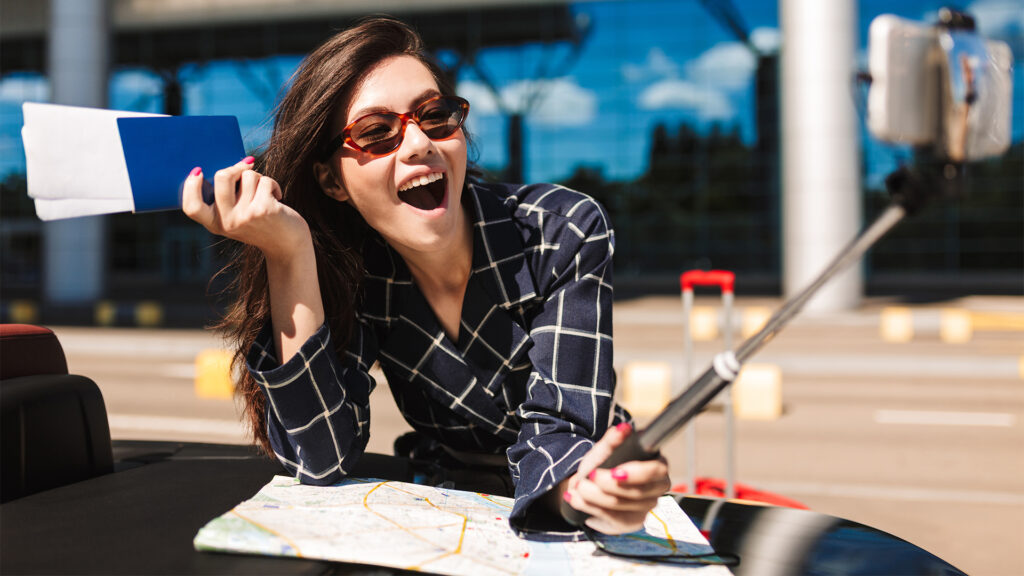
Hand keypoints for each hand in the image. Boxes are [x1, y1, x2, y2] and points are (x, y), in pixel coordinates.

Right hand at [182, 157, 310, 260]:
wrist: (288, 246)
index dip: (190, 186)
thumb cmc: (263, 225)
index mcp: (216, 225)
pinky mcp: (263, 209)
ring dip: (259, 179)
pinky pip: (264, 180)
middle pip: (222, 177)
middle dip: (236, 167)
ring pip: (247, 175)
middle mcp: (227, 222)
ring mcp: (245, 216)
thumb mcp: (238, 218)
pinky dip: (273, 185)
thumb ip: (228, 200)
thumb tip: (233, 164)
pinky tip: (277, 198)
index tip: (198, 172)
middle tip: (247, 168)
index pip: (192, 207)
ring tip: (265, 194)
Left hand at [560, 423, 670, 533]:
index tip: (613, 472)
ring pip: (619, 505)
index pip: (655, 471)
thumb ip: (613, 441)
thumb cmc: (603, 465)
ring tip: (577, 486)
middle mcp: (657, 488)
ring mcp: (646, 508)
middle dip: (606, 485)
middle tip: (588, 476)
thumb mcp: (604, 451)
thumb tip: (622, 429)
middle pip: (636, 492)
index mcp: (657, 465)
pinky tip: (576, 499)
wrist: (591, 485)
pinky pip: (611, 518)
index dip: (635, 473)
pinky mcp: (632, 522)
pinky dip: (590, 507)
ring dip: (593, 495)